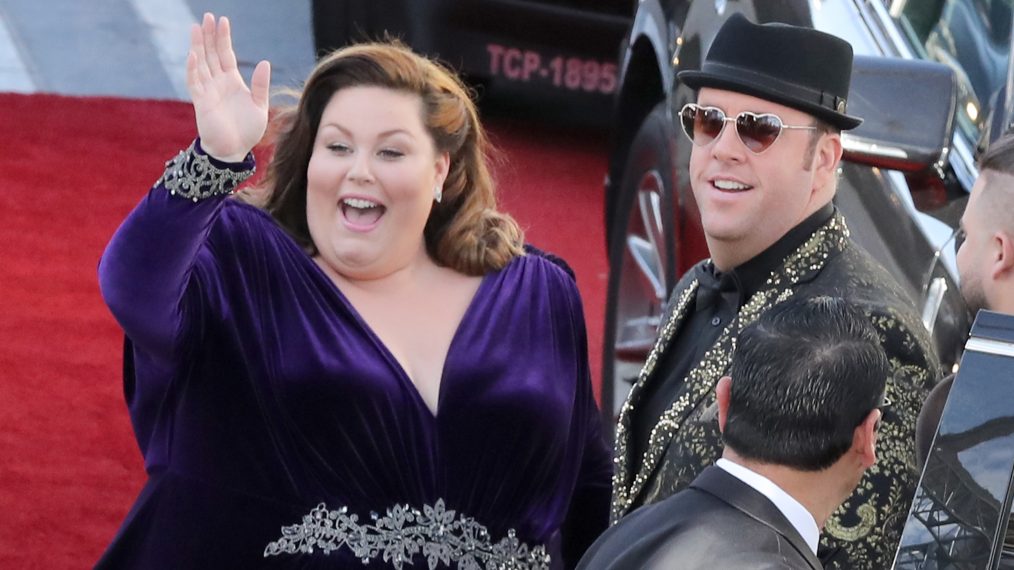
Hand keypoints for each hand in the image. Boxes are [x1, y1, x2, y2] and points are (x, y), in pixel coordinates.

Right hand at [187, 13, 270, 161]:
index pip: (226, 54)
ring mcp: (208, 91)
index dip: (223, 38)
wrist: (233, 151)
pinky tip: (193, 55)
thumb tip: (264, 62)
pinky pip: (195, 83)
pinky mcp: (201, 102)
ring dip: (198, 46)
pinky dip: (193, 69)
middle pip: (211, 53)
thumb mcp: (260, 106)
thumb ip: (261, 85)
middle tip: (207, 16)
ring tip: (197, 27)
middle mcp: (218, 82)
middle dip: (209, 35)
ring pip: (201, 63)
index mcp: (232, 81)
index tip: (223, 20)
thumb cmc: (246, 131)